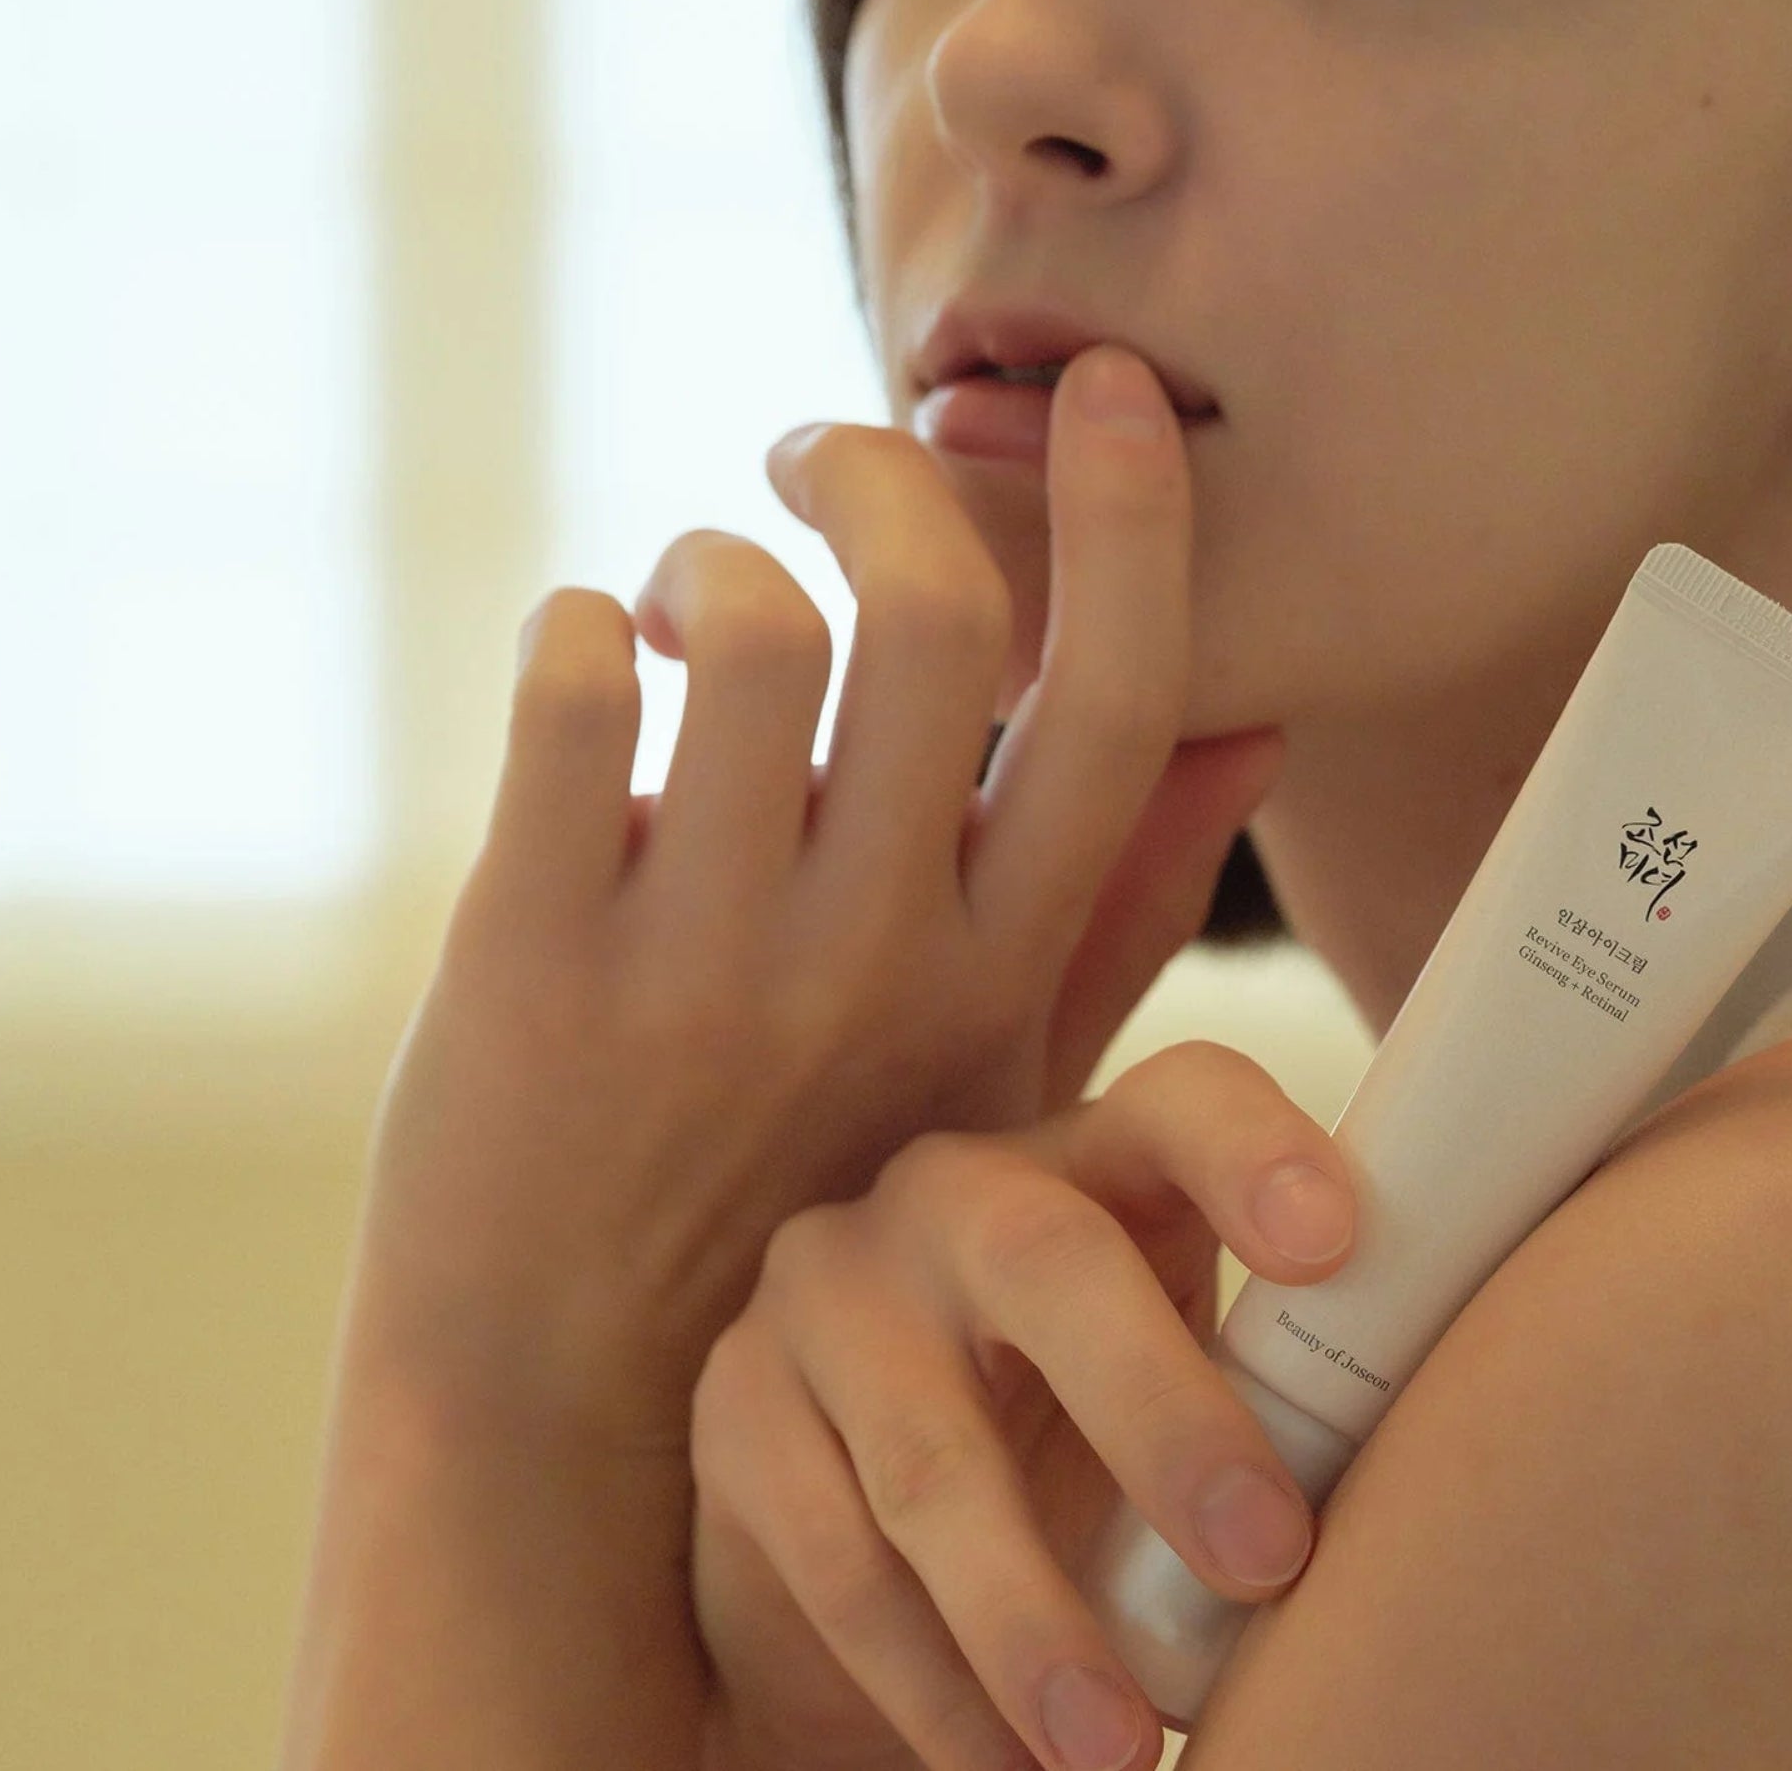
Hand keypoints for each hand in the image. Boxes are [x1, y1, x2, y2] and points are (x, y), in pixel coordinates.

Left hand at [333, 342, 1284, 1460]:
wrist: (568, 1403)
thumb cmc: (811, 1206)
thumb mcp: (1002, 1064)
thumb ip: (1124, 894)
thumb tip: (1257, 723)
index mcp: (1005, 966)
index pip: (1125, 705)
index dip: (1138, 524)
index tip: (1113, 389)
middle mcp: (878, 957)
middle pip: (938, 621)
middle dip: (878, 479)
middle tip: (810, 458)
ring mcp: (706, 963)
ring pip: (754, 632)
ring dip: (710, 558)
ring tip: (680, 604)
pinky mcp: (534, 961)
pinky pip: (571, 697)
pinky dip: (574, 627)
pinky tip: (582, 658)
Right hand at [688, 1039, 1359, 1770]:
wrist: (863, 1489)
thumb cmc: (1089, 1417)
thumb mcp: (1181, 1359)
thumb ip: (1280, 1373)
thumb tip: (1467, 1468)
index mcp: (1099, 1153)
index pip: (1184, 1098)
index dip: (1256, 1151)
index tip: (1337, 1242)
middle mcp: (955, 1190)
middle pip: (1050, 1264)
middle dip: (1165, 1419)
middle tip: (1269, 1563)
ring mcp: (830, 1287)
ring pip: (930, 1455)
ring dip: (1034, 1619)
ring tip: (1126, 1750)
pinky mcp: (739, 1407)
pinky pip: (836, 1560)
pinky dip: (933, 1686)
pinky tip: (1009, 1766)